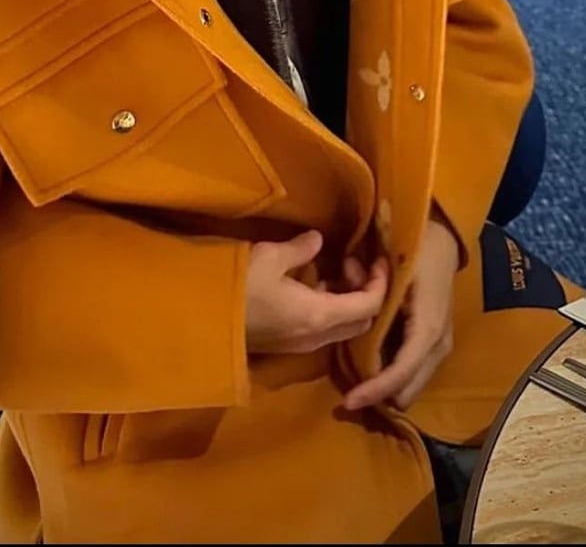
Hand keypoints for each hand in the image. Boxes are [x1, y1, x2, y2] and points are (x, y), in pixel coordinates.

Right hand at [245, 230, 389, 355]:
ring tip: (332, 270)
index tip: (377, 258)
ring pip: (343, 327)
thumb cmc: (241, 287)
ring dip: (347, 301)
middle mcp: (317, 335)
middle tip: (349, 263)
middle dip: (366, 292)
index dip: (380, 282)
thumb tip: (318, 241)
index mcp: (320, 315)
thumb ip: (301, 249)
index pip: (369, 305)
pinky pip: (324, 330)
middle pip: (361, 321)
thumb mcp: (271, 257)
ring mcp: (302, 344)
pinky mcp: (288, 345)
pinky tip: (312, 286)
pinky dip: (331, 309)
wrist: (205, 323)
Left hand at [342, 215, 458, 410]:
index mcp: (427, 330)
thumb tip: (344, 290)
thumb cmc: (415, 252)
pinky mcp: (437, 344)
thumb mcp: (392, 269)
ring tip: (358, 374)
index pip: (400, 375)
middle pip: (407, 391)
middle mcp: (438, 346)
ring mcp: (441, 347)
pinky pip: (412, 373)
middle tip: (349, 388)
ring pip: (410, 387)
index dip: (374, 390)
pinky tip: (372, 361)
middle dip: (378, 393)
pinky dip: (393, 375)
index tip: (347, 401)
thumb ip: (367, 286)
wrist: (440, 241)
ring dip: (385, 385)